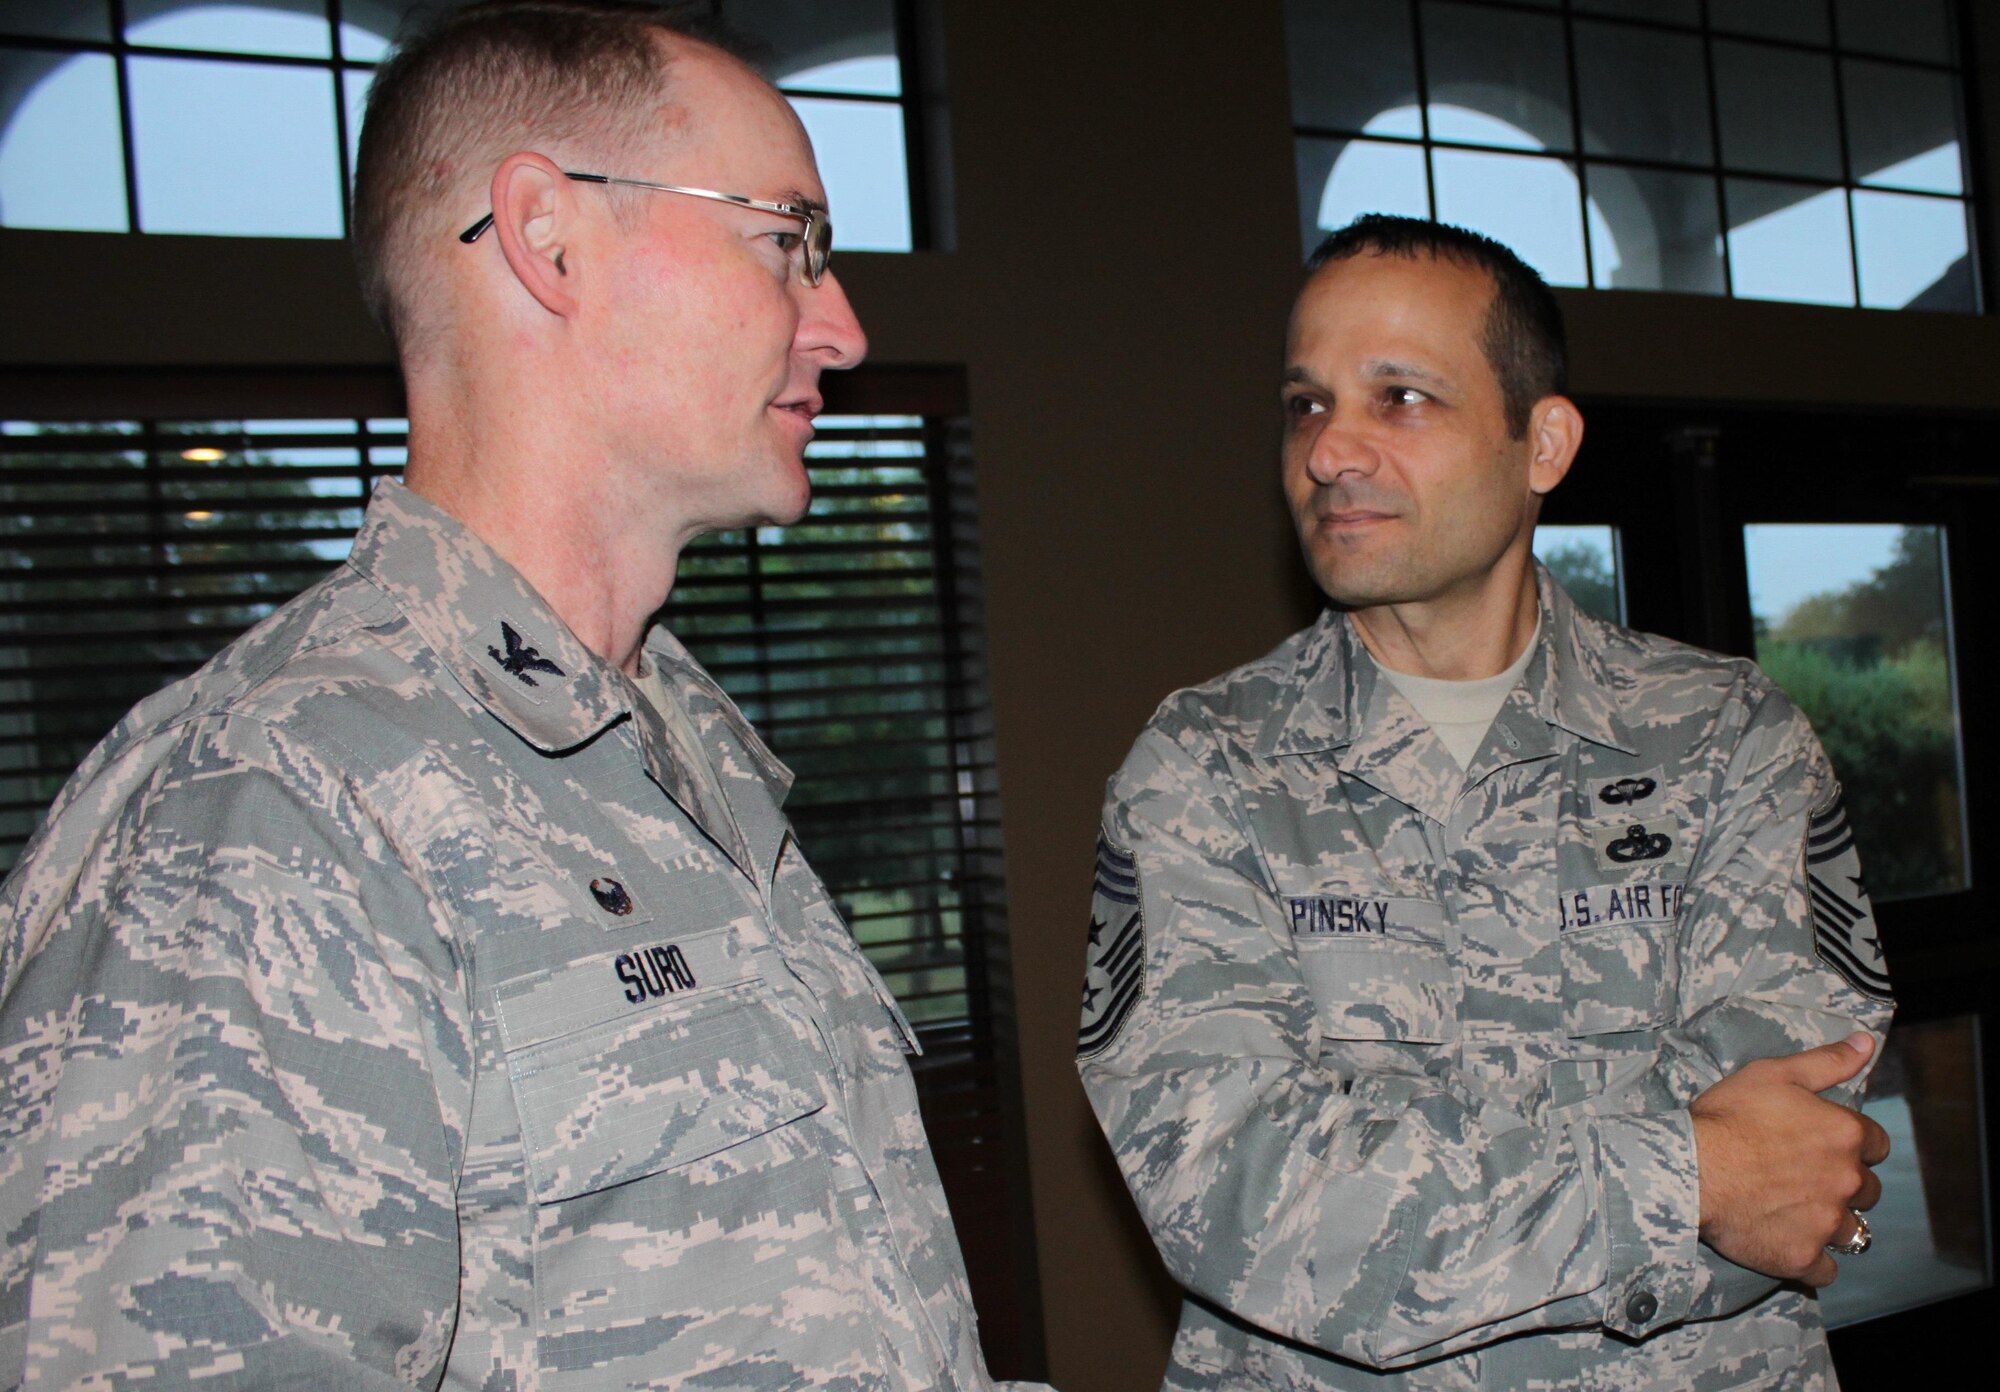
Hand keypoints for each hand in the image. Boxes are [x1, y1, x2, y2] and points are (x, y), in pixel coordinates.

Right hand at [1690, 1033, 1888, 1285]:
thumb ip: (1826, 1061)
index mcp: (1844, 1135)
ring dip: (1831, 1223)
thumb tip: (1868, 1043)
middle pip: (1868, 1190)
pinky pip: (1827, 1269)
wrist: (1688, 1169)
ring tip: (1795, 1212)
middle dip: (1844, 1184)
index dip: (1852, 1143)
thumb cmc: (1727, 1117)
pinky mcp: (1803, 1257)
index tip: (1824, 1144)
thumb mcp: (1773, 1074)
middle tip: (1803, 1177)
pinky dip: (1814, 1259)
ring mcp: (1827, 1223)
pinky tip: (1790, 1243)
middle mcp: (1846, 1181)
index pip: (1876, 1144)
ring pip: (1852, 1231)